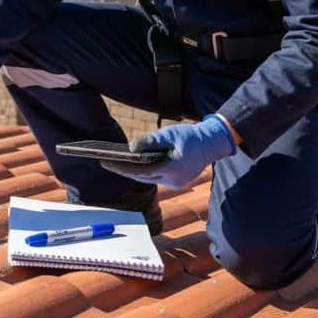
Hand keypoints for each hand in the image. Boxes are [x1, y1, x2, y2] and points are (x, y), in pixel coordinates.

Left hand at [99, 114, 236, 189]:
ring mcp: (176, 183)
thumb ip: (150, 141)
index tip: (107, 162)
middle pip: (143, 177)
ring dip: (134, 172)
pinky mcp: (177, 183)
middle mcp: (174, 180)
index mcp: (173, 168)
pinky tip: (133, 165)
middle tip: (106, 162)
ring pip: (149, 179)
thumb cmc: (189, 136)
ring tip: (116, 163)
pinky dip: (145, 172)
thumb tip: (130, 148)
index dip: (123, 168)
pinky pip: (157, 178)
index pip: (142, 171)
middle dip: (125, 170)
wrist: (211, 143)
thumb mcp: (169, 133)